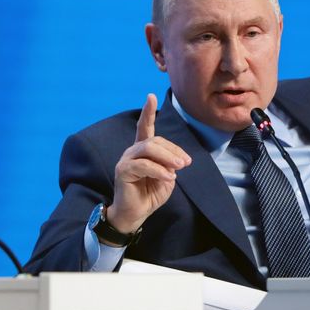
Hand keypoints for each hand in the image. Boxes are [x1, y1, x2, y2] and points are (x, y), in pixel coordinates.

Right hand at [105, 94, 191, 234]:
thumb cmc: (150, 194)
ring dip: (168, 157)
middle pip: (154, 140)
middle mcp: (133, 151)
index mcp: (143, 150)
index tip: (151, 96)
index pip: (144, 127)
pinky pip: (143, 165)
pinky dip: (159, 171)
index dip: (148, 112)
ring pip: (148, 148)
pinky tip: (169, 178)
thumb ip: (170, 165)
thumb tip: (174, 160)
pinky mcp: (123, 171)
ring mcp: (126, 160)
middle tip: (186, 163)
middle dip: (173, 150)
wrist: (136, 213)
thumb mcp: (167, 177)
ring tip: (179, 168)